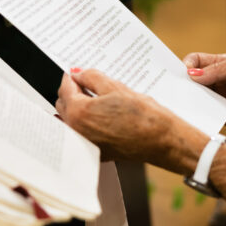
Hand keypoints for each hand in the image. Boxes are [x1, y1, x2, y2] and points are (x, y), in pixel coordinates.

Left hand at [56, 68, 197, 167]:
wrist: (161, 140)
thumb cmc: (144, 117)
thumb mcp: (116, 88)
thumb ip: (92, 78)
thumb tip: (79, 74)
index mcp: (79, 112)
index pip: (65, 88)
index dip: (72, 77)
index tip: (78, 73)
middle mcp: (77, 131)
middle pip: (63, 105)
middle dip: (72, 92)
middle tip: (88, 84)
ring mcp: (85, 144)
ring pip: (70, 120)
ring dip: (77, 108)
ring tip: (97, 100)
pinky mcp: (95, 152)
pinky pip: (81, 134)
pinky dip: (85, 124)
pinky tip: (101, 116)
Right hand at [183, 52, 225, 135]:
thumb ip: (215, 70)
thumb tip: (191, 74)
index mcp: (218, 65)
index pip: (195, 62)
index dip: (186, 65)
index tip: (182, 71)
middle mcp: (215, 82)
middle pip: (191, 80)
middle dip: (183, 82)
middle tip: (175, 86)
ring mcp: (217, 98)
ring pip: (195, 97)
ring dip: (189, 98)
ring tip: (183, 98)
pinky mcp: (221, 115)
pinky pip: (206, 114)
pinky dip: (199, 113)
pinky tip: (194, 111)